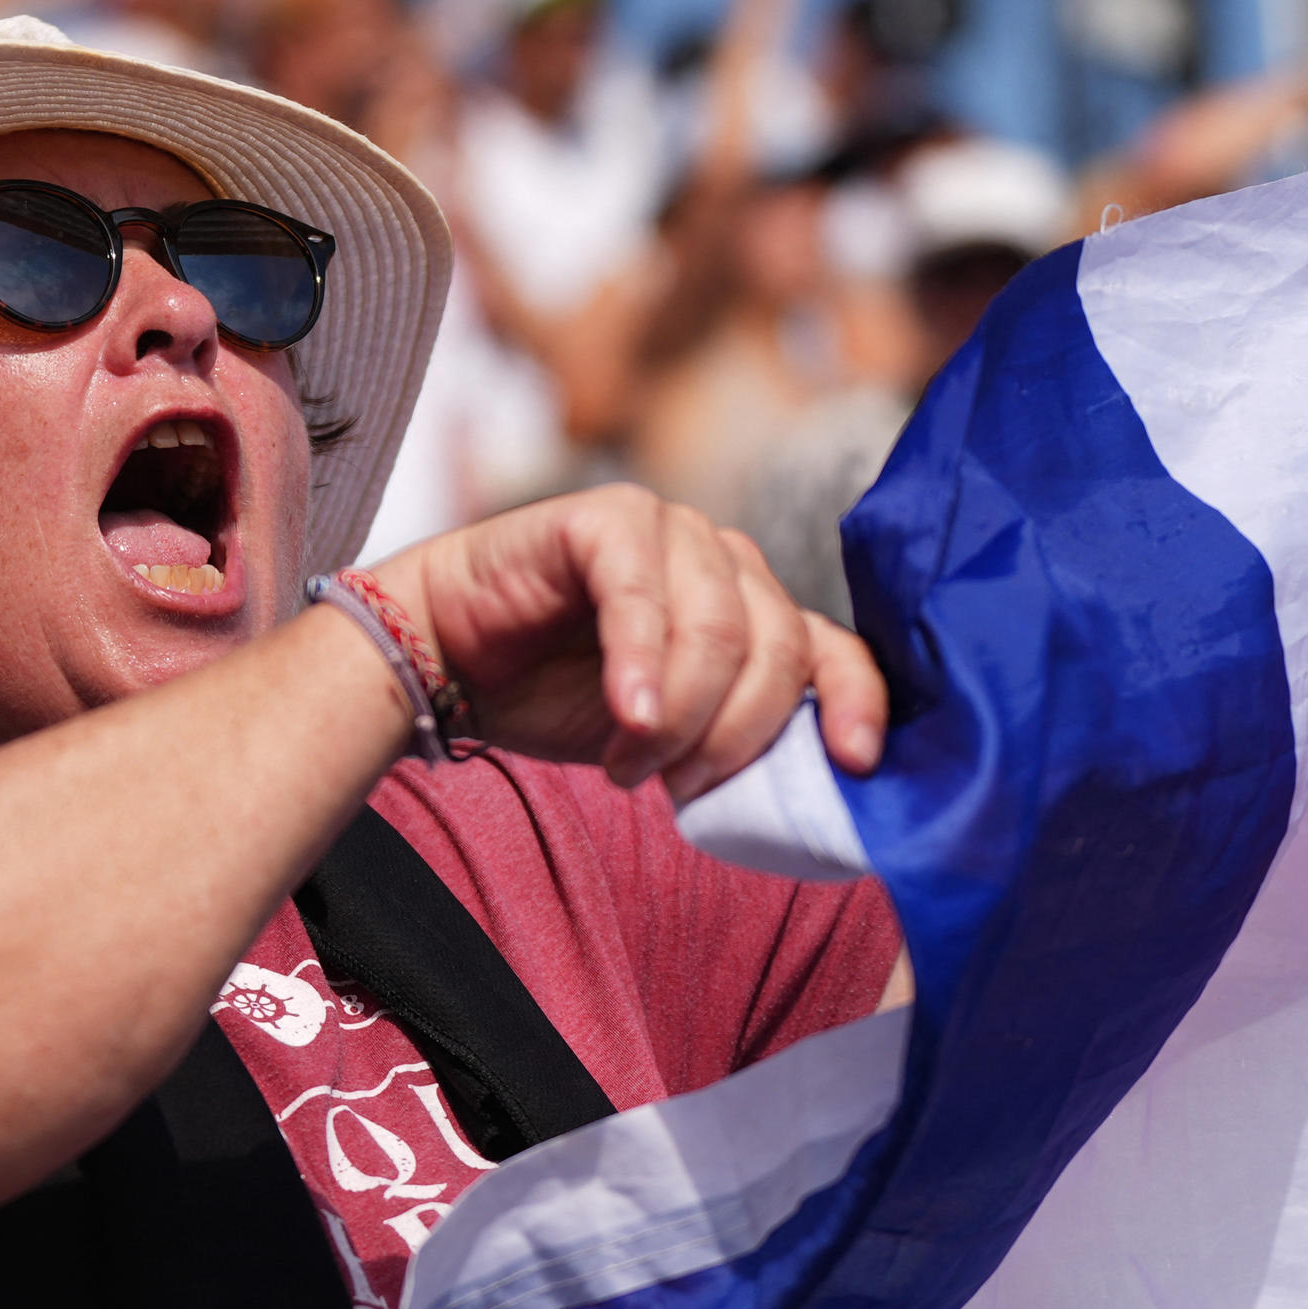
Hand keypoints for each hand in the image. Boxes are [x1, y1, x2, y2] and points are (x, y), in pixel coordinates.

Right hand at [367, 484, 887, 800]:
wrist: (452, 660)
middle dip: (734, 737)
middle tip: (678, 790)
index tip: (854, 764)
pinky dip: (638, 667)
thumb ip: (735, 736)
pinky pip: (642, 597)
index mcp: (755, 609)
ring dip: (678, 718)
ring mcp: (671, 529)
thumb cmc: (560, 697)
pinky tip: (624, 718)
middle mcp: (726, 560)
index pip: (835, 649)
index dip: (855, 703)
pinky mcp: (607, 519)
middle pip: (778, 649)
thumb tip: (810, 783)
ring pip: (718, 630)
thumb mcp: (670, 736)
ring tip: (628, 763)